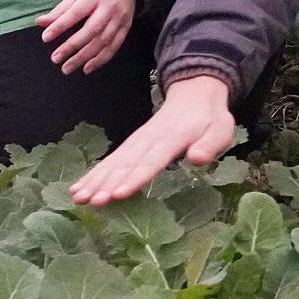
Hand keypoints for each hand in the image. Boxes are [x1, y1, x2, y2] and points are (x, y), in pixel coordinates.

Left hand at [38, 0, 138, 74]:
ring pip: (103, 41)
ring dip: (85, 57)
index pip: (76, 12)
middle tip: (55, 59)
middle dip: (72, 46)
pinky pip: (114, 46)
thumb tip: (40, 22)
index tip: (45, 37)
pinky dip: (101, 59)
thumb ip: (61, 9)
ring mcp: (119, 19)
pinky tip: (88, 68)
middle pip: (91, 30)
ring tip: (67, 68)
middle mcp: (109, 8)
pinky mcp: (126, 27)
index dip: (61, 25)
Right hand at [71, 75, 239, 205]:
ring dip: (95, 180)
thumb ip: (209, 144)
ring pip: (113, 163)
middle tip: (92, 202)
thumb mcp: (220, 130)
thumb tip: (198, 159)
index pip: (151, 162)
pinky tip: (78, 188)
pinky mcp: (131, 145)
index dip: (135, 178)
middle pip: (126, 164)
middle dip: (108, 184)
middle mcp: (149, 141)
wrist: (194, 96)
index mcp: (172, 139)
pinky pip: (110, 160)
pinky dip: (94, 174)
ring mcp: (137, 142)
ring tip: (79, 198)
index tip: (119, 194)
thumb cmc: (209, 120)